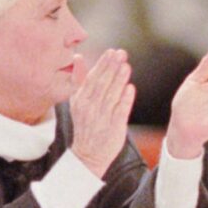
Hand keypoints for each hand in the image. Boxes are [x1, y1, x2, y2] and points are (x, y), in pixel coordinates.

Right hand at [70, 49, 135, 177]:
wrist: (87, 155)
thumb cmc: (85, 124)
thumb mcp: (77, 101)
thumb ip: (78, 79)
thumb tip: (78, 57)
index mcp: (80, 100)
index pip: (91, 78)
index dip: (102, 65)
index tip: (111, 52)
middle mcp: (90, 108)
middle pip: (101, 85)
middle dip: (111, 68)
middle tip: (121, 53)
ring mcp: (102, 118)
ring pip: (111, 96)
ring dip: (119, 80)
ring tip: (126, 66)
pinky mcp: (114, 128)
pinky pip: (120, 112)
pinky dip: (125, 100)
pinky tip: (130, 88)